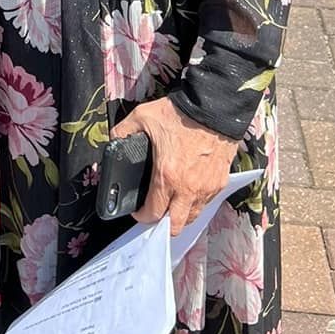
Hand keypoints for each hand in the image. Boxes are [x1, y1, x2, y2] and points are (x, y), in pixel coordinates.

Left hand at [112, 96, 237, 236]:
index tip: (138, 210)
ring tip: (172, 203)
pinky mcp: (220, 182)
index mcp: (166, 176)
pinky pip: (207, 203)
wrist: (214, 107)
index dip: (142, 216)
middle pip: (176, 226)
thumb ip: (124, 131)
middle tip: (155, 211)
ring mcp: (206, 188)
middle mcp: (188, 188)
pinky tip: (189, 190)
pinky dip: (196, 202)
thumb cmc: (180, 113)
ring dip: (181, 215)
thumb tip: (114, 140)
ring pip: (193, 217)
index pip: (153, 213)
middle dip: (162, 224)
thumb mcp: (143, 116)